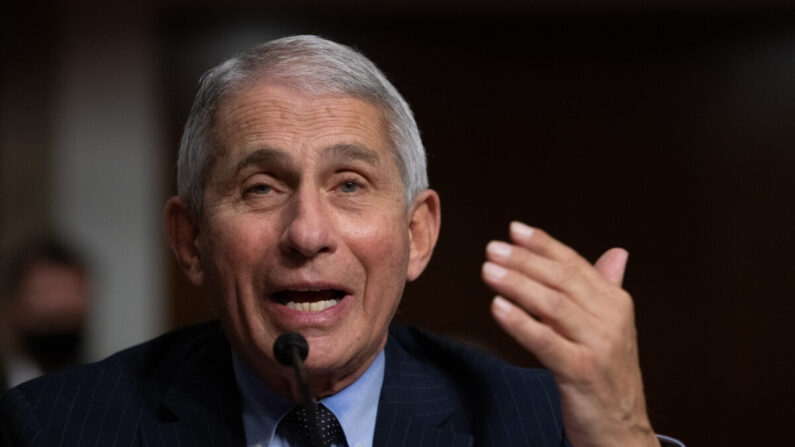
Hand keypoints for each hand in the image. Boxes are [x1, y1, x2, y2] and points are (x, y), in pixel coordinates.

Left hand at [482, 222, 657, 446]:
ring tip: (489, 271)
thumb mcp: (612, 329)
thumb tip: (616, 254)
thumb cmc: (609, 378)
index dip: (544, 245)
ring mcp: (598, 345)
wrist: (623, 431)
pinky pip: (546, 342)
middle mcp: (610, 319)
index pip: (574, 264)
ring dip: (517, 285)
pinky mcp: (582, 372)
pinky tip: (498, 307)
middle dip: (524, 261)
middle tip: (493, 248)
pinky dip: (520, 323)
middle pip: (561, 280)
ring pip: (553, 306)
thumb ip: (607, 289)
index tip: (514, 230)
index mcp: (615, 303)